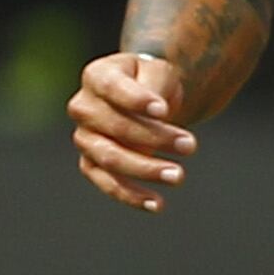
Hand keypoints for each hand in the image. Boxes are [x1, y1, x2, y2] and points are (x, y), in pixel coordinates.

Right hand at [70, 51, 198, 211]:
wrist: (145, 99)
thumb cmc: (151, 82)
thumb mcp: (158, 71)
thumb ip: (154, 87)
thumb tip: (157, 115)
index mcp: (97, 76)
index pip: (112, 88)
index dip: (136, 100)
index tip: (164, 110)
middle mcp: (83, 108)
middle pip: (116, 126)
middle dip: (155, 138)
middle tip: (190, 146)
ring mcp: (84, 138)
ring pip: (110, 158)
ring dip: (145, 169)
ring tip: (178, 176)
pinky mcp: (91, 164)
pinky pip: (108, 183)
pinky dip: (132, 196)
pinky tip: (157, 203)